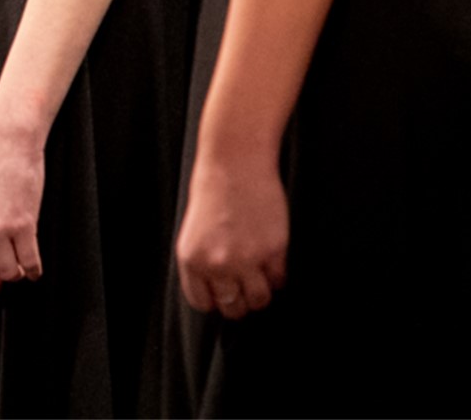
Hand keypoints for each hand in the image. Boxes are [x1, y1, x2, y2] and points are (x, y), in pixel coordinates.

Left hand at [176, 153, 286, 319]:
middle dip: (239, 300)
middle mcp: (217, 264)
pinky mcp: (273, 250)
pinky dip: (276, 274)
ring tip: (260, 276)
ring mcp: (247, 259)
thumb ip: (203, 263)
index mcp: (192, 260)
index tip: (223, 292)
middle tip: (245, 287)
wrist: (235, 161)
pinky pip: (278, 280)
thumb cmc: (213, 191)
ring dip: (260, 292)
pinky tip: (271, 259)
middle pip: (232, 307)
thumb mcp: (194, 231)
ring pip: (258, 300)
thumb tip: (220, 294)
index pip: (203, 303)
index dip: (215, 299)